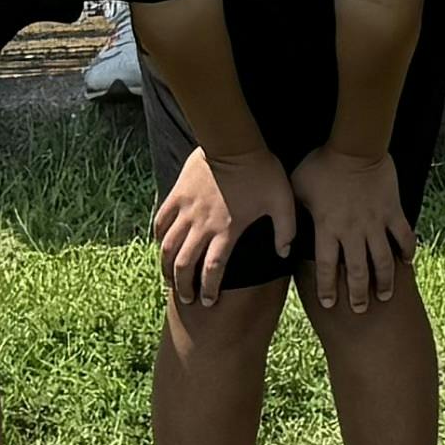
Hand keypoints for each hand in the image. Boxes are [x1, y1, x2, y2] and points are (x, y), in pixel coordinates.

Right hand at [152, 142, 295, 308]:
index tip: (209, 302)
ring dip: (166, 267)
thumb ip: (286, 230)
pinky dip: (158, 237)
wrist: (234, 143)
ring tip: (169, 280)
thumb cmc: (262, 172)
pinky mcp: (177, 196)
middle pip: (184, 264)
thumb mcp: (283, 202)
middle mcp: (202, 226)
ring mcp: (186, 211)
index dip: (209, 289)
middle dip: (183, 286)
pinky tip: (161, 246)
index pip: (213, 270)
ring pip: (167, 247)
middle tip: (186, 299)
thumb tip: (283, 253)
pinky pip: (161, 221)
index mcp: (226, 231)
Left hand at [291, 141, 413, 312]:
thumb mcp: (297, 189)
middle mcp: (353, 231)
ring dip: (384, 279)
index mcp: (328, 228)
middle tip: (361, 309)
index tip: (330, 303)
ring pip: (382, 259)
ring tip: (385, 295)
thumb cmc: (322, 165)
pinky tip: (408, 261)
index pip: (326, 267)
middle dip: (358, 293)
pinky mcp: (392, 211)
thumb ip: (291, 216)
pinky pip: (403, 235)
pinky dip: (407, 249)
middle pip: (356, 270)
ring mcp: (375, 222)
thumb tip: (285, 241)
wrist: (355, 148)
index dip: (328, 287)